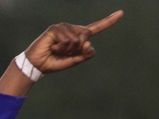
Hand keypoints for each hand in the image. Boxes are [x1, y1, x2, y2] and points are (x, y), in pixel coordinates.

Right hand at [0, 11, 122, 96]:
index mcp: (78, 36)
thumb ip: (84, 55)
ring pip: (76, 39)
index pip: (96, 28)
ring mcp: (63, 27)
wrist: (37, 65)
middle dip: (77, 49)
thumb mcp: (72, 61)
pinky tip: (51, 47)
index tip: (121, 13)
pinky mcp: (55, 29)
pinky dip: (60, 48)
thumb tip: (89, 44)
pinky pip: (66, 40)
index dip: (108, 21)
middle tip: (62, 53)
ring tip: (55, 50)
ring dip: (66, 50)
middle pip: (87, 35)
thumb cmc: (53, 63)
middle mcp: (72, 29)